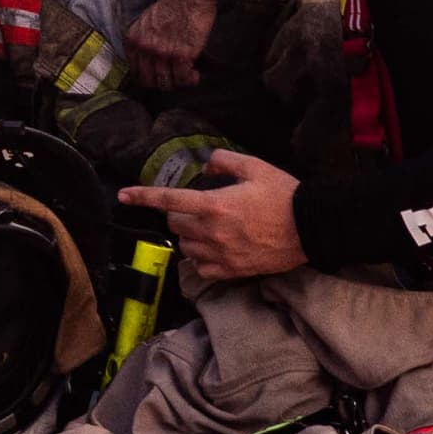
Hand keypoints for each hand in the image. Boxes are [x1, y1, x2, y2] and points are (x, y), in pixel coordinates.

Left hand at [119, 151, 307, 280]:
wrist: (310, 227)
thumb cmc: (283, 194)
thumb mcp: (254, 167)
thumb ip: (223, 162)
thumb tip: (205, 169)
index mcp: (214, 205)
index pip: (168, 200)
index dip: (142, 196)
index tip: (122, 196)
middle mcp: (212, 232)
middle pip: (175, 225)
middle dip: (178, 214)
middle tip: (196, 208)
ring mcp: (221, 255)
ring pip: (186, 248)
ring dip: (189, 237)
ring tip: (207, 228)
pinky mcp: (232, 271)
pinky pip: (201, 269)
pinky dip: (200, 259)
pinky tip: (212, 249)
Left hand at [124, 0, 217, 89]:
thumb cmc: (173, 4)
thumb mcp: (146, 21)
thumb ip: (143, 41)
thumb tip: (148, 62)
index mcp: (133, 39)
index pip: (135, 71)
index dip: (149, 77)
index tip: (159, 77)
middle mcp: (144, 47)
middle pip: (149, 81)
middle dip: (163, 84)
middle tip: (174, 79)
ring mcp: (162, 52)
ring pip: (166, 83)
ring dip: (178, 83)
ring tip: (186, 76)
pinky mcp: (182, 54)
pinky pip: (183, 79)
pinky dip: (190, 80)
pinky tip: (195, 74)